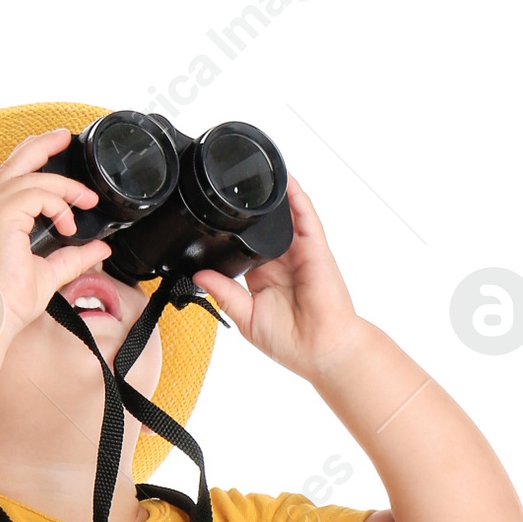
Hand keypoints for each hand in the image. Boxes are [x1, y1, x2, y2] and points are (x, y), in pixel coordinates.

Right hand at [0, 128, 113, 337]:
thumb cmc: (9, 303)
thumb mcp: (49, 273)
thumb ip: (74, 257)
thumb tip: (101, 248)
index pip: (14, 178)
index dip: (38, 164)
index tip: (66, 170)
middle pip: (16, 159)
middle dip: (44, 143)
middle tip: (67, 136)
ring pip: (32, 176)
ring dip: (65, 187)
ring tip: (86, 201)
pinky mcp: (0, 214)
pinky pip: (36, 193)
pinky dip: (58, 203)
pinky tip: (68, 223)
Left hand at [190, 178, 365, 382]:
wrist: (323, 351)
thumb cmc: (291, 343)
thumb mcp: (247, 318)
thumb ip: (224, 294)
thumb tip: (199, 275)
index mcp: (262, 277)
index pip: (242, 246)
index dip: (230, 232)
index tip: (210, 217)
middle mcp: (280, 261)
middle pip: (262, 227)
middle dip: (250, 208)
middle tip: (230, 185)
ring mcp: (299, 252)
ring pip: (283, 215)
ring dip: (272, 195)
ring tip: (255, 170)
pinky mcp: (314, 249)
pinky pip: (306, 216)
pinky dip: (296, 196)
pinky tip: (286, 180)